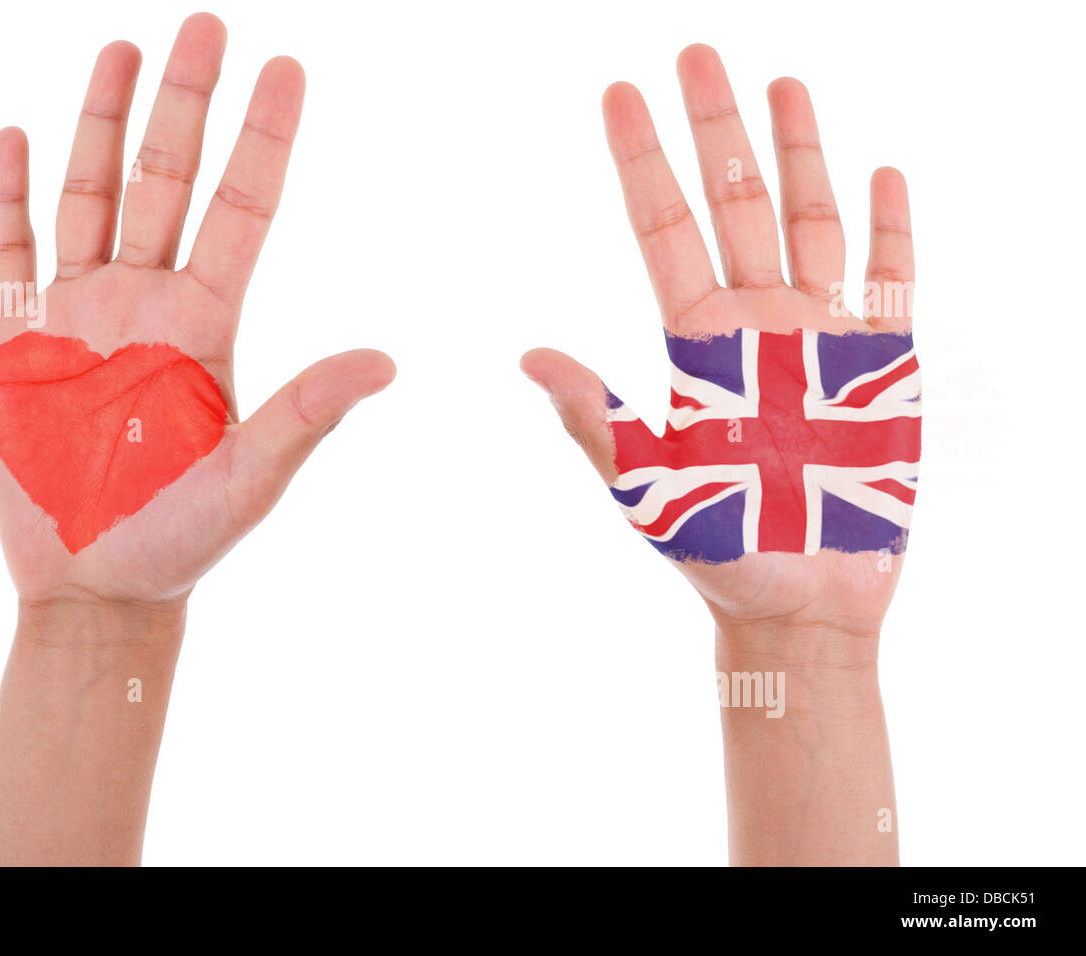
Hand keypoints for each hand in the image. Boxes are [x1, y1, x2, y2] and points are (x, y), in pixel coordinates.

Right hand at [0, 13, 393, 606]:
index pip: (242, 209)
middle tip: (207, 24)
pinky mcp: (12, 336)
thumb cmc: (178, 541)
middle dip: (186, 104)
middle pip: (167, 182)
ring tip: (123, 50)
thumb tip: (390, 361)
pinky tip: (15, 133)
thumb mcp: (250, 477)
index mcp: (205, 325)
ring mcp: (79, 311)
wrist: (92, 585)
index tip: (287, 69)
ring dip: (103, 123)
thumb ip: (307, 412)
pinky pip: (7, 247)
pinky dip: (5, 193)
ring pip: (90, 194)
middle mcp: (146, 302)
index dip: (263, 139)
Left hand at [522, 45, 918, 645]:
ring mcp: (820, 334)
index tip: (619, 91)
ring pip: (809, 221)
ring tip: (783, 83)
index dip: (642, 160)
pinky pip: (890, 280)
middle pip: (734, 202)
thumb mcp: (645, 484)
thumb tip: (524, 354)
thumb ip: (595, 416)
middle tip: (696, 51)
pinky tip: (880, 174)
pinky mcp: (879, 364)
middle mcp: (754, 322)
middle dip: (717, 128)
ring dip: (799, 153)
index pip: (663, 226)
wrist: (797, 601)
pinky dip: (889, 229)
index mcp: (694, 342)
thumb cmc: (716, 549)